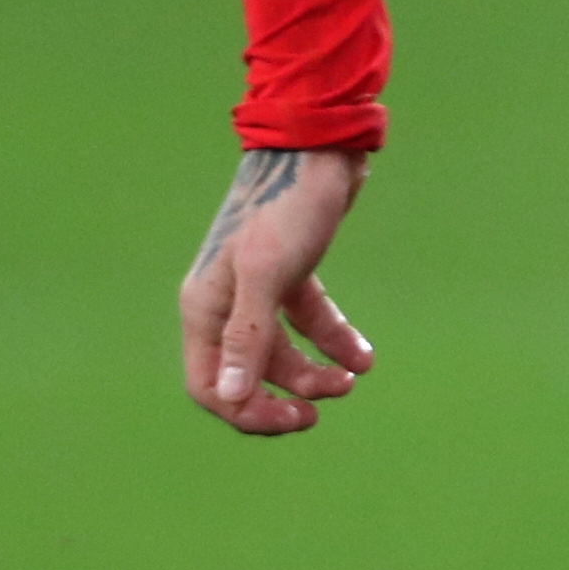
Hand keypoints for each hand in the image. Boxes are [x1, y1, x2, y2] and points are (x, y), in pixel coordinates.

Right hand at [179, 144, 373, 434]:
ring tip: (354, 377)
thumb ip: (247, 336)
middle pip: (246, 375)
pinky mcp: (292, 274)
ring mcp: (258, 289)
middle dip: (287, 395)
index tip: (297, 418)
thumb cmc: (287, 207)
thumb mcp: (267, 274)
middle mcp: (224, 302)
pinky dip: (334, 341)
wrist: (319, 151)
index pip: (210, 386)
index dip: (248, 412)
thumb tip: (231, 397)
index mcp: (204, 308)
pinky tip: (364, 357)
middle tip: (330, 403)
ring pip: (281, 352)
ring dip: (314, 372)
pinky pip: (308, 322)